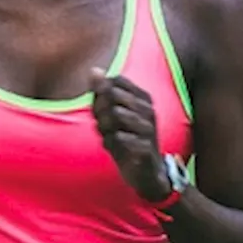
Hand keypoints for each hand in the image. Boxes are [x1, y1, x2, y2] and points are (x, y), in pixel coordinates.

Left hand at [89, 68, 170, 202]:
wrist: (146, 172)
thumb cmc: (126, 138)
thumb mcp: (113, 114)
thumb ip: (102, 92)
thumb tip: (93, 70)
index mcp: (143, 98)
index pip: (115, 81)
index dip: (100, 93)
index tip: (101, 108)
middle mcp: (149, 110)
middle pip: (112, 96)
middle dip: (99, 110)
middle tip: (101, 124)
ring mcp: (149, 128)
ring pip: (114, 115)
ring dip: (104, 127)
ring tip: (107, 135)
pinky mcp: (146, 147)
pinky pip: (117, 138)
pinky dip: (108, 143)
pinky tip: (113, 148)